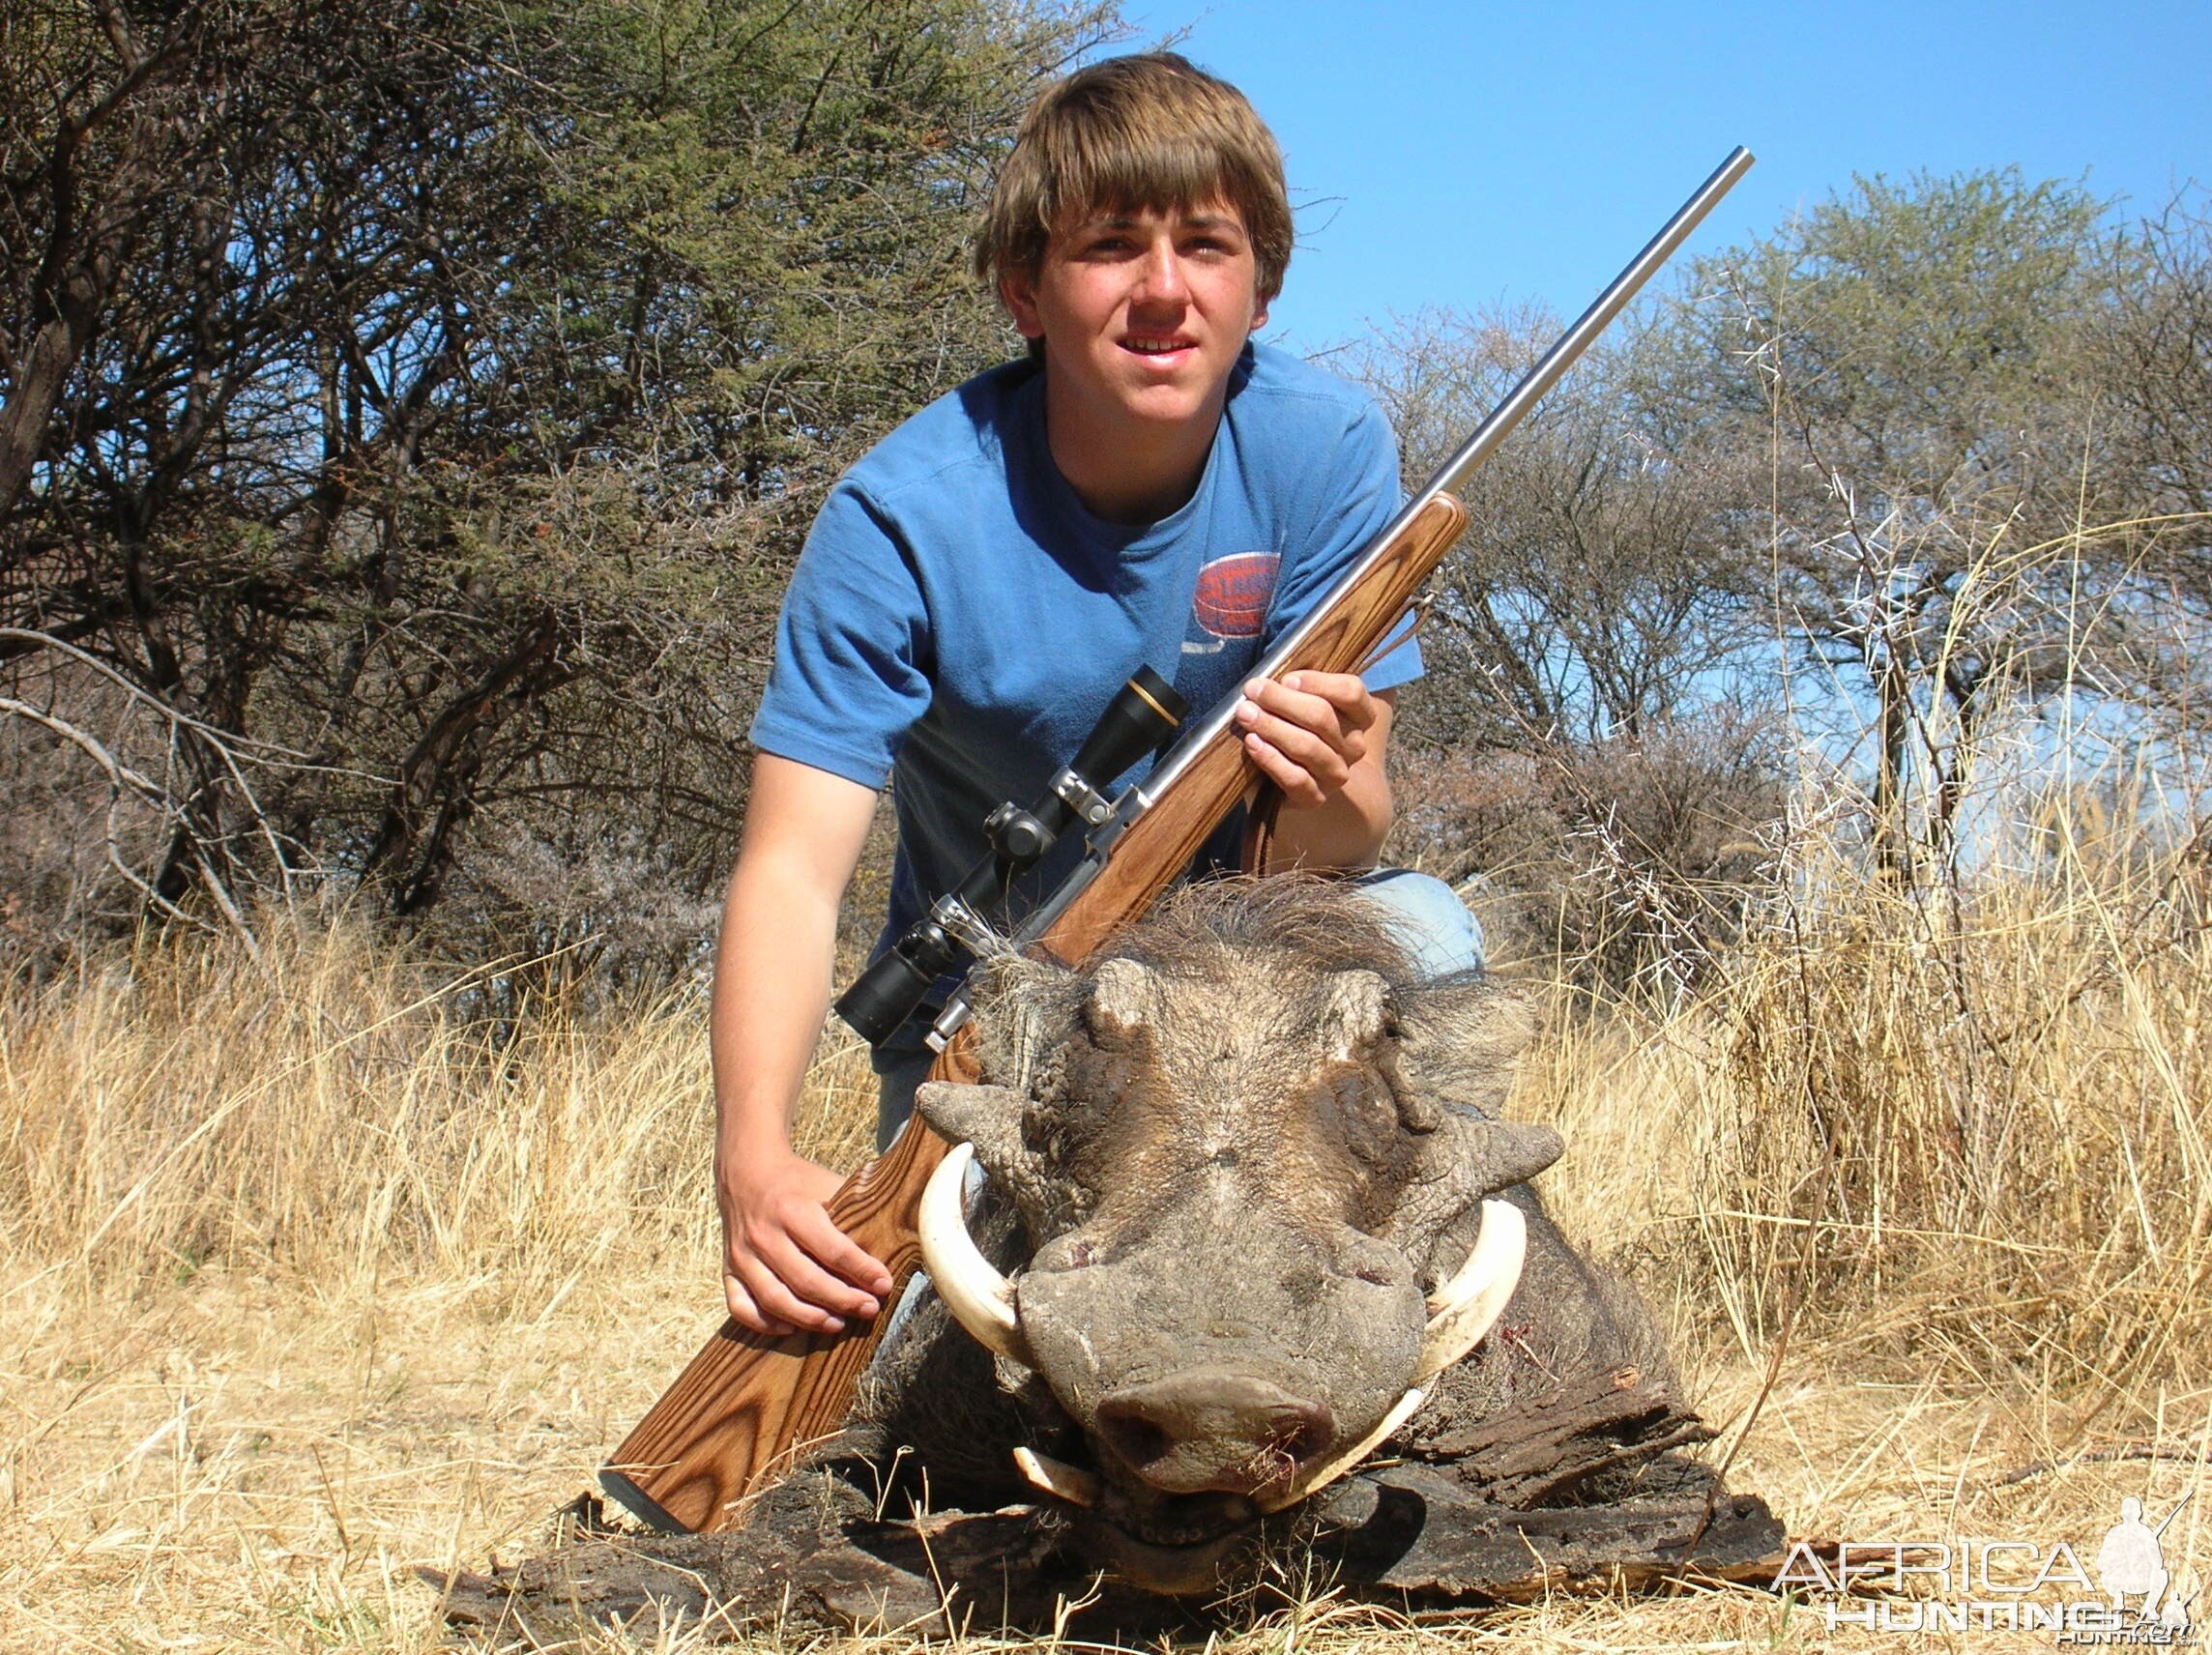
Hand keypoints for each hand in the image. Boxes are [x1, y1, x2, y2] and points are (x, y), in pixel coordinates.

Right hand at [716, 1142, 894, 1337]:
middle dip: (843, 1300)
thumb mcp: (828, 1185)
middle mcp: (764, 1235)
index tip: (885, 1284)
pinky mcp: (727, 1268)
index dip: (863, 1271)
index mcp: (792, 1210)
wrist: (747, 1170)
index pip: (834, 1250)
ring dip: (810, 1318)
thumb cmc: (798, 1182)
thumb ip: (853, 1214)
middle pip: (807, 1281)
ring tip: (838, 1324)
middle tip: (869, 1308)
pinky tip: (791, 1326)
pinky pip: (741, 1306)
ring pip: (775, 1299)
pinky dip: (765, 1323)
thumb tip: (892, 1242)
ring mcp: (742, 1255)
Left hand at [1232, 670, 1379, 808]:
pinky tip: (1252, 743)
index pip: (1351, 692)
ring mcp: (1336, 774)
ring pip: (1307, 747)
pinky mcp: (1315, 797)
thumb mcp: (1302, 704)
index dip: (1318, 682)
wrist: (1293, 779)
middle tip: (1252, 690)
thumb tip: (1267, 681)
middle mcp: (1354, 746)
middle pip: (1322, 717)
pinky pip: (1295, 778)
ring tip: (1245, 713)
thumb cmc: (1294, 728)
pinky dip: (1271, 758)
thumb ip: (1294, 689)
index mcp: (1359, 716)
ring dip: (1272, 727)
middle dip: (1282, 700)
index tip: (1286, 678)